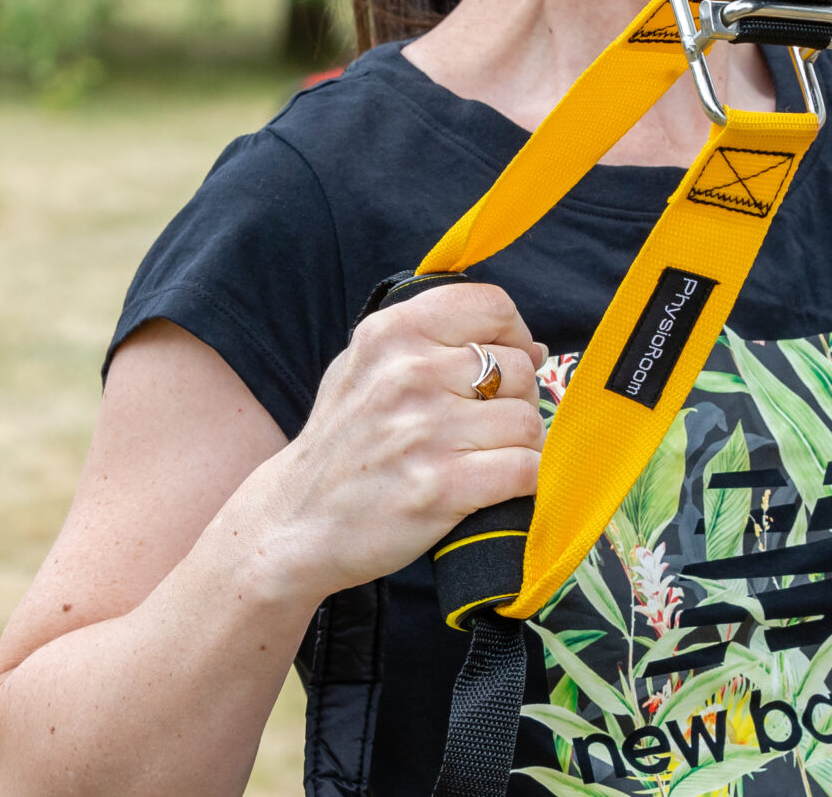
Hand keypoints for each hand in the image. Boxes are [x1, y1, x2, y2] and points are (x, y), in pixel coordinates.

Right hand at [246, 283, 547, 600]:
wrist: (296, 524)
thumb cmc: (344, 443)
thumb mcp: (365, 365)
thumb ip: (437, 342)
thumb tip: (535, 347)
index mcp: (391, 334)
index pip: (493, 306)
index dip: (514, 336)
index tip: (503, 366)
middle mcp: (408, 374)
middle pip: (520, 368)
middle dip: (516, 399)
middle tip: (486, 427)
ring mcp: (425, 431)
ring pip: (528, 420)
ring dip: (520, 444)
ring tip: (485, 458)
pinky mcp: (441, 487)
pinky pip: (525, 468)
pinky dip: (522, 481)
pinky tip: (493, 486)